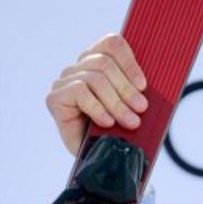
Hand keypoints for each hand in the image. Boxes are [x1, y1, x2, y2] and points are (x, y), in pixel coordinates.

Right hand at [45, 33, 148, 154]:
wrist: (98, 160)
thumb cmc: (116, 132)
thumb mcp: (131, 107)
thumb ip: (136, 90)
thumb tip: (146, 85)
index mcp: (97, 62)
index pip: (111, 44)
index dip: (129, 61)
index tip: (143, 86)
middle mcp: (78, 68)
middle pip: (104, 63)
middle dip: (126, 89)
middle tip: (141, 109)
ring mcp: (64, 82)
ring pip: (95, 78)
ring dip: (117, 102)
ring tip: (130, 121)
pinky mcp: (55, 98)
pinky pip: (79, 91)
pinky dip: (97, 108)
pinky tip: (107, 122)